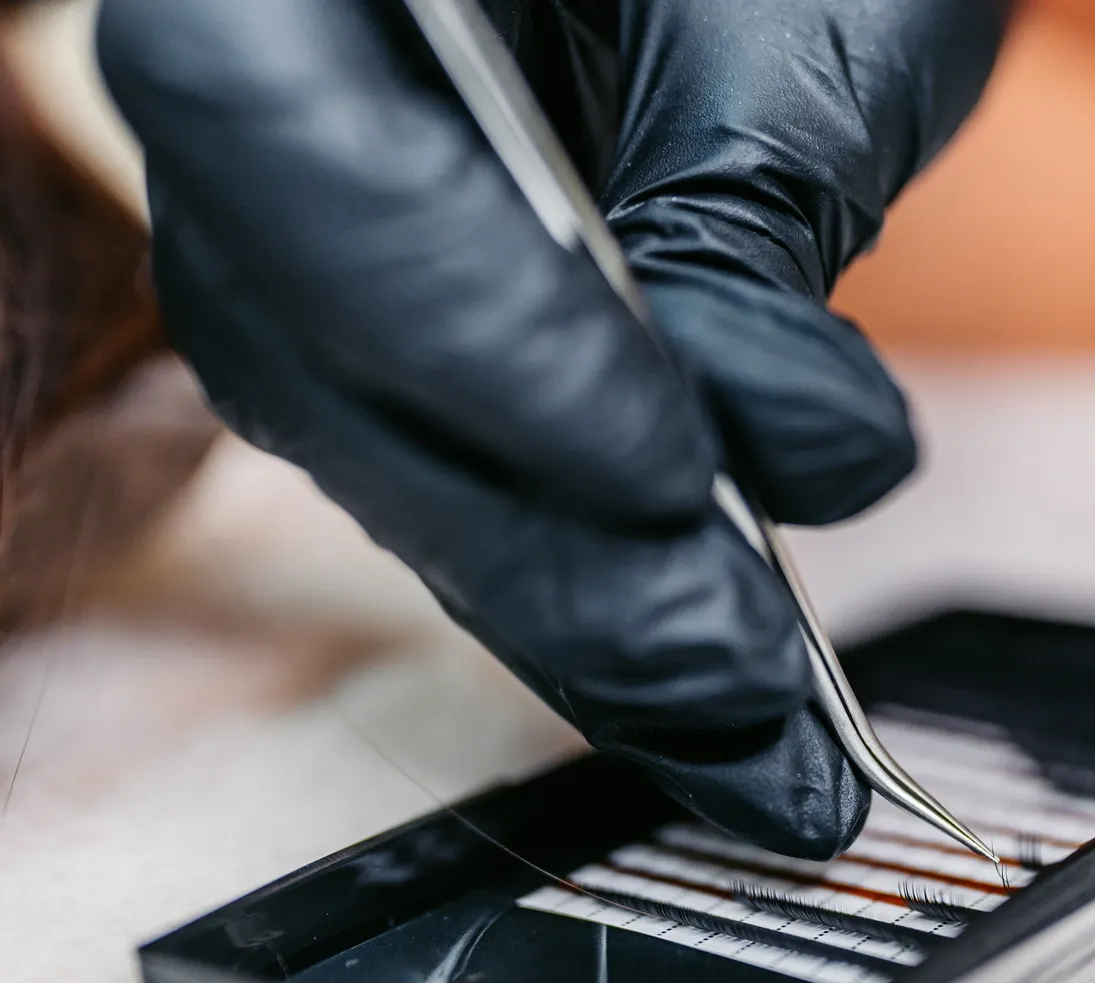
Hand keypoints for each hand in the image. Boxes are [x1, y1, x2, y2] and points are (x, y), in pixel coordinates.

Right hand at [96, 0, 1008, 857]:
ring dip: (590, 632)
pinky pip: (461, 479)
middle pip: (340, 366)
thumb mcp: (792, 42)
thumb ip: (740, 249)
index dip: (482, 337)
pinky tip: (711, 706)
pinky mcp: (399, 328)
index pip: (303, 148)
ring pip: (397, 463)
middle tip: (750, 688)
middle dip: (565, 559)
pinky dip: (592, 600)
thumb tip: (769, 470)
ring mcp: (311, 228)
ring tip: (765, 755)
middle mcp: (258, 95)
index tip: (674, 479)